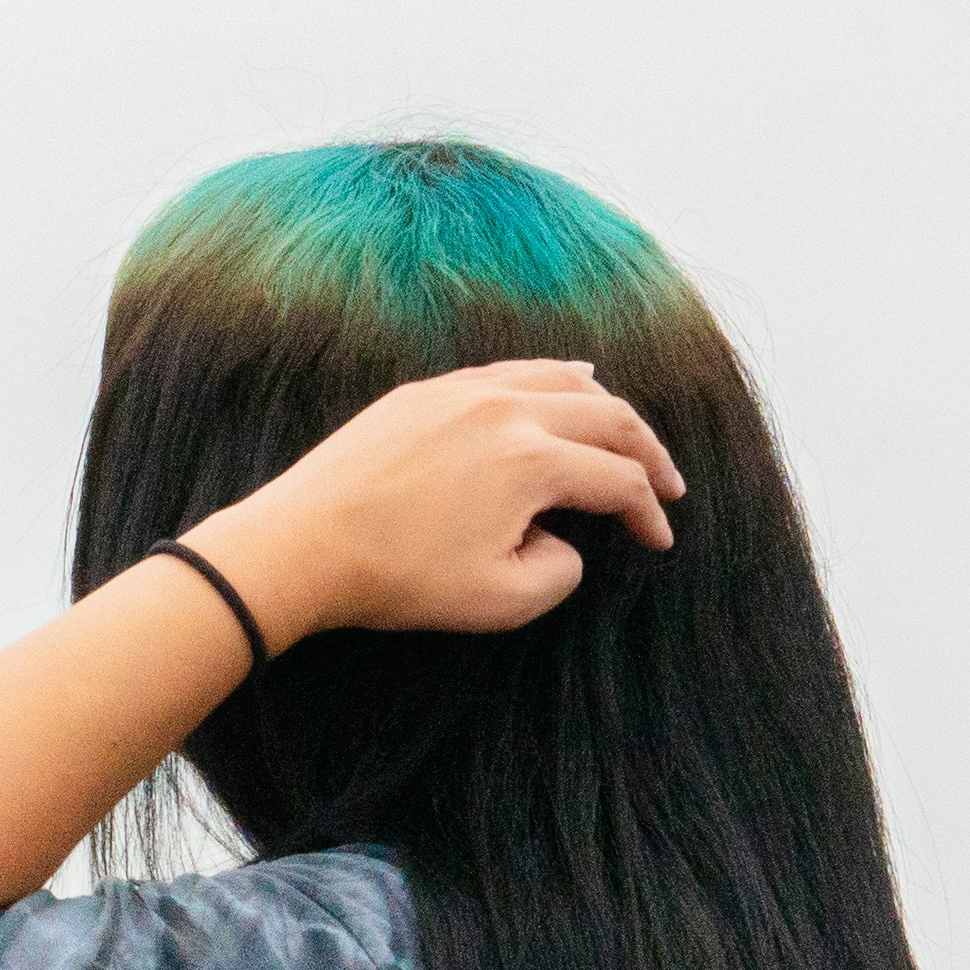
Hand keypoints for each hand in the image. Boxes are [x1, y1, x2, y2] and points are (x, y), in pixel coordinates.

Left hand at [190, 357, 683, 640]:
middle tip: (667, 484)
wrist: (302, 544)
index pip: (618, 480)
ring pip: (562, 379)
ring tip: (628, 433)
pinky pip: (511, 370)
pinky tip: (568, 382)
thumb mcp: (499, 600)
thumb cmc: (398, 579)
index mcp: (534, 460)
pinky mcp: (427, 391)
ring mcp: (464, 391)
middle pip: (607, 417)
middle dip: (648, 453)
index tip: (658, 540)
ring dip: (606, 408)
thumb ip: (559, 570)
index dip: (648, 513)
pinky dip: (553, 378)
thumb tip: (564, 539)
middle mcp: (508, 410)